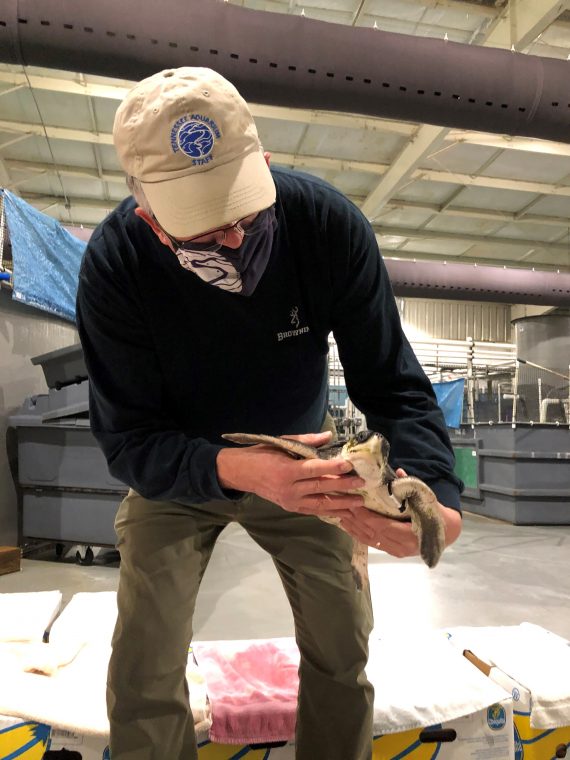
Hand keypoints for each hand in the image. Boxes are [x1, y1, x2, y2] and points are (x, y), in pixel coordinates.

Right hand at [216, 431, 366, 515]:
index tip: (349, 466)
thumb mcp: (281, 443)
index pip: (314, 470)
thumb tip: (329, 436)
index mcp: (286, 470)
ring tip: (359, 502)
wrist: (242, 473)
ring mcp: (290, 501)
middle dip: (344, 487)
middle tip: (362, 484)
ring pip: (320, 504)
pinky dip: (329, 511)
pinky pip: (313, 511)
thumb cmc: (262, 454)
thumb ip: (306, 441)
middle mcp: (289, 489)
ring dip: (341, 504)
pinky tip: (343, 510)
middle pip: (321, 488)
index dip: (333, 468)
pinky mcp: (290, 508)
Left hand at [335, 468, 461, 557]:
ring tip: (341, 516)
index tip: (355, 505)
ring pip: (371, 541)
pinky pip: (373, 544)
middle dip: (356, 521)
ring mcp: (397, 551)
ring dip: (354, 529)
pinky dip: (360, 535)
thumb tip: (398, 472)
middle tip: (342, 507)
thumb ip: (411, 487)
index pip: (383, 526)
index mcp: (410, 535)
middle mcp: (402, 547)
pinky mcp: (393, 552)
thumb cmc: (436, 513)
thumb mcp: (426, 498)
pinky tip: (349, 527)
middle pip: (373, 534)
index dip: (367, 517)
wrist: (447, 532)